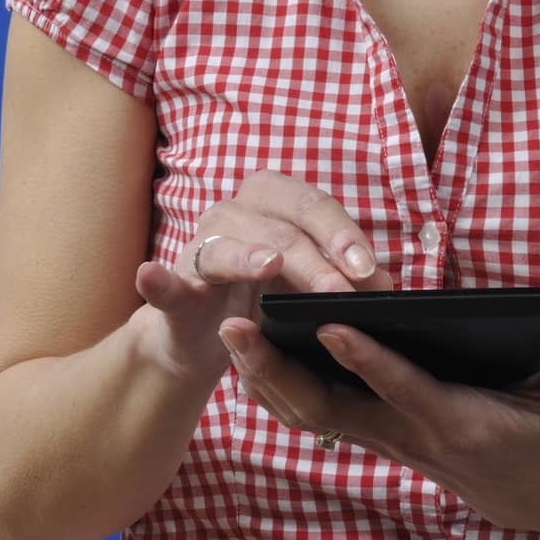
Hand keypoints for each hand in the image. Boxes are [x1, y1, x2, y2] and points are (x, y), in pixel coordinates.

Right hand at [133, 169, 392, 387]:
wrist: (204, 338)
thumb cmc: (268, 300)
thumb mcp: (310, 286)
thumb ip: (344, 280)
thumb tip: (389, 289)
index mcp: (275, 201)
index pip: (315, 207)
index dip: (343, 234)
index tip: (369, 270)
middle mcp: (237, 212)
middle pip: (281, 227)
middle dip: (314, 260)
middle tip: (341, 292)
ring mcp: (201, 245)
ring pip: (230, 246)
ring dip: (251, 257)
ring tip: (270, 266)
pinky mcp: (174, 285)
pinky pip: (165, 281)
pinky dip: (157, 280)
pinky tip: (149, 275)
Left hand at [218, 283, 539, 531]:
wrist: (535, 493)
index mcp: (455, 422)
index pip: (401, 388)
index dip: (365, 358)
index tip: (328, 321)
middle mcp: (408, 436)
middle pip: (328, 409)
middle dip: (278, 369)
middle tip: (234, 325)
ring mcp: (385, 439)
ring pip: (310, 416)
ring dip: (266, 377)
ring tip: (228, 331)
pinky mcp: (375, 434)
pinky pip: (314, 415)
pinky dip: (279, 388)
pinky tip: (248, 356)